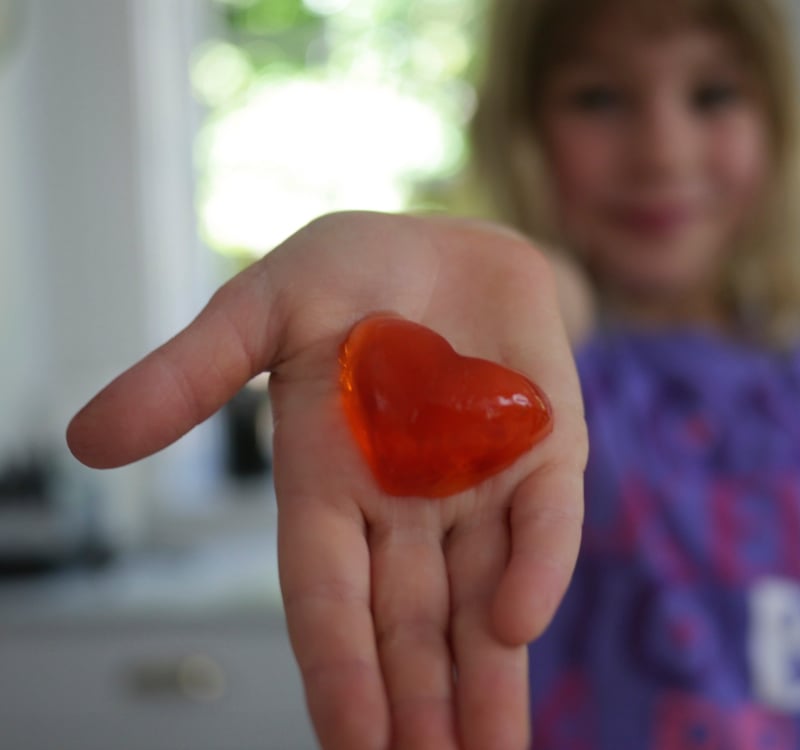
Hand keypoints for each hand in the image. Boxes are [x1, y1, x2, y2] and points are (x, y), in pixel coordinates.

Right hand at [67, 212, 587, 749]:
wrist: (449, 240)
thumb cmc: (351, 273)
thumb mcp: (264, 309)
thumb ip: (192, 372)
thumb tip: (88, 442)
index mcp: (329, 486)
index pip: (328, 602)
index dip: (338, 673)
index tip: (353, 748)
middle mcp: (404, 507)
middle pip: (408, 627)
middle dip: (417, 709)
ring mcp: (479, 487)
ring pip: (480, 603)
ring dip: (485, 681)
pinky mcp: (543, 454)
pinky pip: (544, 519)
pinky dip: (536, 567)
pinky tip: (516, 626)